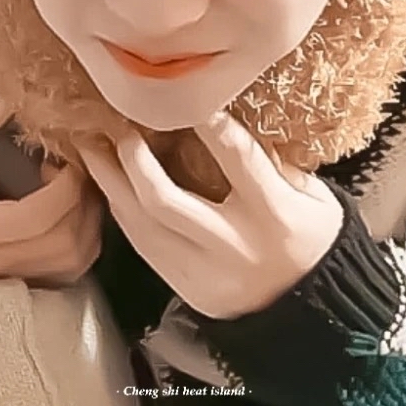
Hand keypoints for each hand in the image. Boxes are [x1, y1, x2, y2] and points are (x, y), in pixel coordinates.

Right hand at [0, 99, 104, 282]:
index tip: (66, 161)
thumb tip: (9, 104)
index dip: (64, 188)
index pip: (34, 219)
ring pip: (74, 259)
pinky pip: (74, 269)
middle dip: (81, 199)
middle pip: (62, 242)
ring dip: (89, 217)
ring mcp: (10, 279)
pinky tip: (74, 210)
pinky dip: (87, 237)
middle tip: (74, 169)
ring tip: (75, 187)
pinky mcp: (27, 282)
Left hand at [74, 112, 343, 320]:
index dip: (208, 122)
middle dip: (133, 159)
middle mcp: (232, 244)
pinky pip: (141, 244)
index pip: (237, 158)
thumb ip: (273, 160)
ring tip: (91, 148)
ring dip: (111, 183)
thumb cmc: (314, 238)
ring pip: (141, 225)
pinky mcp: (184, 288)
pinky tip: (109, 183)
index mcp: (274, 214)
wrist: (311, 313)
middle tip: (117, 125)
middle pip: (166, 200)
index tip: (184, 92)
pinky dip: (122, 210)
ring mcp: (202, 272)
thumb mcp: (313, 195)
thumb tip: (229, 116)